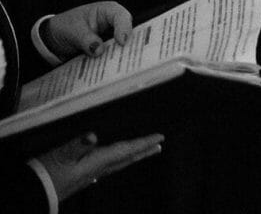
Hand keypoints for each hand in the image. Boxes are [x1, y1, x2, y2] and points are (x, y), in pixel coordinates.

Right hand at [34, 131, 163, 200]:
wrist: (31, 195)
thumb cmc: (44, 175)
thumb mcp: (59, 157)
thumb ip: (76, 146)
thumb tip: (93, 135)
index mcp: (96, 162)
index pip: (125, 151)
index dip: (143, 143)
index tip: (160, 138)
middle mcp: (97, 170)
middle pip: (125, 159)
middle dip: (142, 151)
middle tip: (159, 145)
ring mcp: (88, 175)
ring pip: (117, 164)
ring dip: (131, 156)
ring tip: (142, 152)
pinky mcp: (79, 178)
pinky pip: (104, 169)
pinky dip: (113, 163)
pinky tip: (109, 165)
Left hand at [43, 1, 132, 58]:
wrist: (54, 38)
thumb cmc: (65, 26)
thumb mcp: (73, 30)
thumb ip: (86, 39)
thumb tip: (99, 51)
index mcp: (107, 11)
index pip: (121, 17)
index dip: (124, 28)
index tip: (122, 42)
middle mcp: (114, 24)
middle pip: (128, 32)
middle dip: (128, 44)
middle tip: (126, 57)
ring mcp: (111, 38)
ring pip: (122, 47)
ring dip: (120, 56)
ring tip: (120, 67)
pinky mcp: (107, 51)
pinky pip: (112, 57)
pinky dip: (112, 64)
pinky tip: (110, 71)